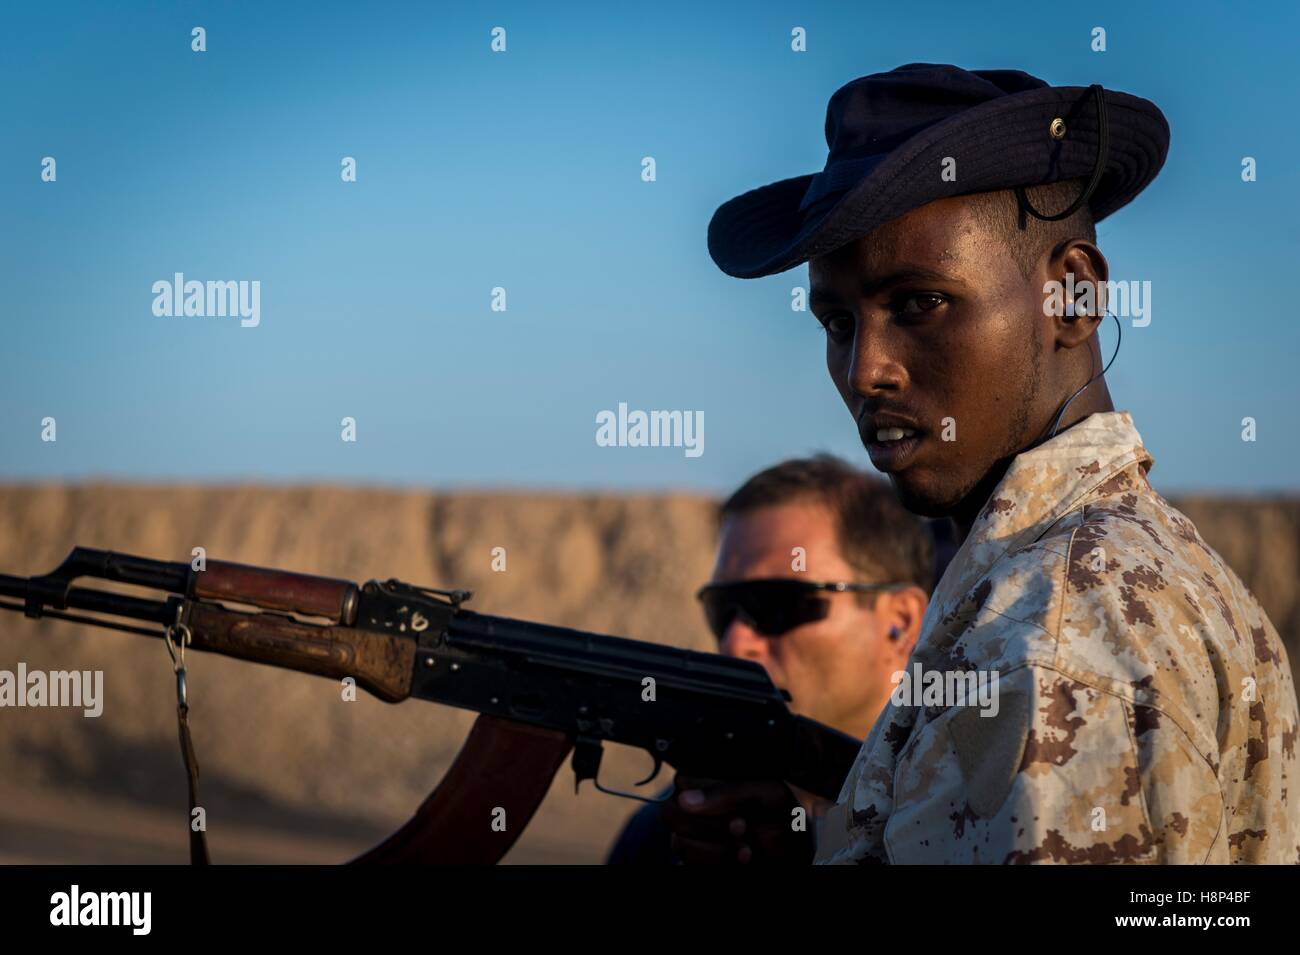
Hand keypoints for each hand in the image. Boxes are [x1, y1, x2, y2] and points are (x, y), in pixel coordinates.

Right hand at [660, 774, 813, 863]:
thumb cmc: (789, 810)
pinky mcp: (707, 860)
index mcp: (712, 783)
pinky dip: (719, 862)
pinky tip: (745, 858)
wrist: (813, 843)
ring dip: (715, 846)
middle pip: (673, 816)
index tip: (728, 806)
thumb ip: (726, 791)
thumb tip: (687, 798)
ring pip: (680, 843)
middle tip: (742, 825)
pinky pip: (692, 863)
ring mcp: (702, 837)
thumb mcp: (767, 793)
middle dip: (707, 825)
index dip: (698, 795)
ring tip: (748, 844)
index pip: (679, 784)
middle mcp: (701, 809)